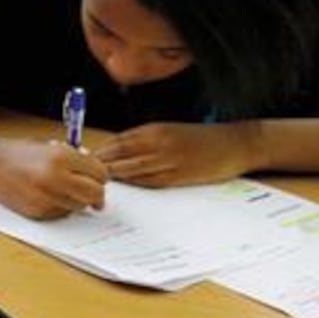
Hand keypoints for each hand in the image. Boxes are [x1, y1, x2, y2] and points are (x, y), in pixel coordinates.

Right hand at [0, 136, 108, 219]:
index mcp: (61, 157)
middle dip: (97, 193)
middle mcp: (55, 178)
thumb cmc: (19, 153)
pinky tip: (48, 195)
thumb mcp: (51, 148)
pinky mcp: (38, 212)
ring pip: (80, 206)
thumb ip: (76, 160)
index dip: (100, 175)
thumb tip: (98, 176)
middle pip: (95, 193)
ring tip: (65, 189)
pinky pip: (62, 213)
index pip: (99, 173)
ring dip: (78, 200)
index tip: (97, 176)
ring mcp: (46, 197)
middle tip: (94, 192)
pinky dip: (61, 206)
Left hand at [94, 122, 262, 187]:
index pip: (118, 141)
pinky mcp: (179, 176)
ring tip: (98, 183)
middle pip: (120, 155)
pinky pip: (150, 182)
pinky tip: (125, 187)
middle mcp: (158, 144)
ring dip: (114, 176)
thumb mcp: (170, 131)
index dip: (100, 151)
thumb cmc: (201, 138)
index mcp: (154, 130)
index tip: (84, 158)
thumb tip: (118, 151)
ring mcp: (168, 161)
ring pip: (132, 170)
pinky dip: (135, 184)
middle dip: (101, 164)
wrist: (234, 143)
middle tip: (84, 174)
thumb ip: (145, 140)